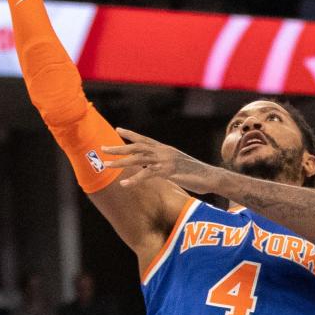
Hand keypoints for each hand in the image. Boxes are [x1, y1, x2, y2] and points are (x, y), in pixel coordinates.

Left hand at [102, 127, 216, 190]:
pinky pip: (148, 175)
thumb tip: (155, 168)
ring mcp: (166, 160)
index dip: (131, 134)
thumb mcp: (177, 165)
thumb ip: (165, 164)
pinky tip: (124, 184)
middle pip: (137, 147)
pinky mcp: (169, 172)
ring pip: (139, 159)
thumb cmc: (195, 173)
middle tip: (103, 149)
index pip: (145, 139)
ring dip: (121, 162)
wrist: (210, 176)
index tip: (118, 129)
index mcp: (165, 149)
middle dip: (119, 148)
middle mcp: (164, 152)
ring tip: (107, 164)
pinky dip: (135, 180)